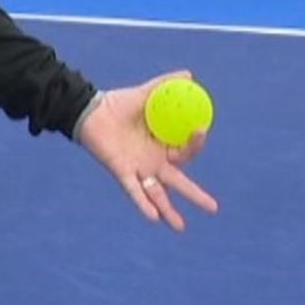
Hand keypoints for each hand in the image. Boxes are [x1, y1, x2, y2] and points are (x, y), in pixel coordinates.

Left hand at [76, 70, 218, 232]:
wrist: (91, 111)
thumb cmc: (119, 104)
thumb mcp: (147, 92)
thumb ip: (166, 85)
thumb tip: (190, 76)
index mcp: (163, 145)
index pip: (186, 152)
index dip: (195, 144)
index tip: (200, 129)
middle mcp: (153, 162)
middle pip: (179, 182)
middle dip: (196, 195)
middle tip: (214, 208)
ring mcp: (138, 169)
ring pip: (157, 194)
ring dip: (169, 211)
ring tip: (180, 227)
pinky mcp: (122, 172)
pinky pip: (134, 191)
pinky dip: (143, 204)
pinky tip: (153, 218)